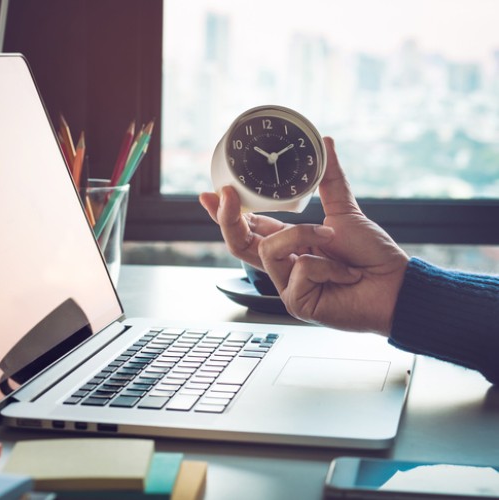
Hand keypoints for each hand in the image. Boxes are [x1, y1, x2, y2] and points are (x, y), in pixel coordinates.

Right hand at [199, 137, 408, 334]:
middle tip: (225, 194)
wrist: (394, 285)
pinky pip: (299, 270)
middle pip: (238, 243)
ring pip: (269, 250)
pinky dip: (327, 265)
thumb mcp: (344, 211)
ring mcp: (286, 287)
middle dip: (227, 217)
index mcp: (288, 245)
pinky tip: (344, 274)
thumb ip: (330, 179)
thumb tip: (325, 141)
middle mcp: (282, 265)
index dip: (226, 212)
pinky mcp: (296, 303)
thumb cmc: (370, 254)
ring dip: (304, 235)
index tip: (210, 192)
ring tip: (333, 240)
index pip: (248, 228)